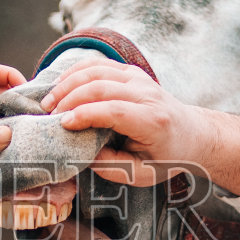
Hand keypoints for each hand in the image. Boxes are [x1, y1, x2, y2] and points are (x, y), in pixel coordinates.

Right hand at [39, 60, 200, 185]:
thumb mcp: (142, 174)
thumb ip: (112, 167)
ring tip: (48, 101)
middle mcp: (148, 95)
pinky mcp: (131, 71)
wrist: (191, 133)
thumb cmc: (165, 157)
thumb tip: (82, 154)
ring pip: (98, 70)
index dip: (86, 115)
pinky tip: (60, 85)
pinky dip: (76, 72)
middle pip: (102, 86)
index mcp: (154, 121)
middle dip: (69, 98)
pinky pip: (100, 64)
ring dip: (68, 83)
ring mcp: (140, 79)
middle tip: (48, 115)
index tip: (63, 125)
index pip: (115, 111)